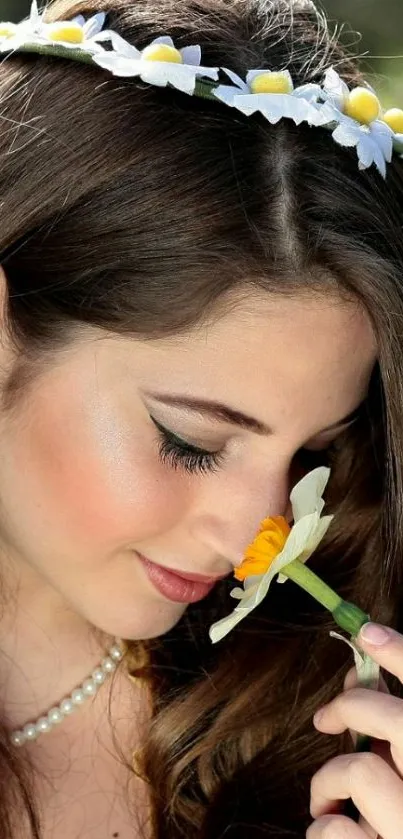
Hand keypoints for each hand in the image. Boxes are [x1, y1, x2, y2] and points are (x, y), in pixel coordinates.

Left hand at [307, 622, 402, 838]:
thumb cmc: (397, 819)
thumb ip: (398, 739)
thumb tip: (363, 679)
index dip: (402, 653)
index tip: (367, 630)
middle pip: (395, 719)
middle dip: (353, 705)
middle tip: (327, 719)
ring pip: (361, 769)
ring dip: (331, 779)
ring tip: (327, 803)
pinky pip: (336, 829)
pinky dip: (323, 829)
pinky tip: (331, 833)